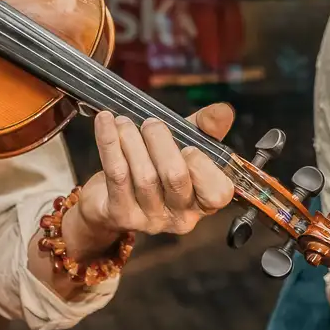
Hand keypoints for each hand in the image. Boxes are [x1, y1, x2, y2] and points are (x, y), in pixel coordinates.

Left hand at [62, 104, 236, 256]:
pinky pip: (116, 174)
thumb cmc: (155, 169)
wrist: (107, 201)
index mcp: (202, 202)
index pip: (218, 193)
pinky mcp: (120, 215)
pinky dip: (110, 142)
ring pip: (144, 176)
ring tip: (124, 122)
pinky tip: (106, 121)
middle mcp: (179, 217)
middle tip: (151, 123)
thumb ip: (206, 128)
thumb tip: (224, 110)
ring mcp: (149, 219)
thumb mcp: (184, 145)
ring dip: (132, 140)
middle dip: (162, 143)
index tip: (190, 146)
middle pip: (176, 178)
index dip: (204, 168)